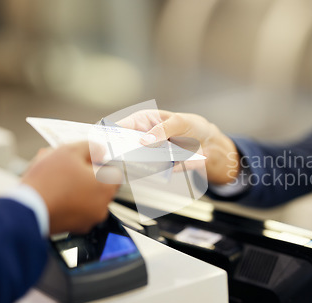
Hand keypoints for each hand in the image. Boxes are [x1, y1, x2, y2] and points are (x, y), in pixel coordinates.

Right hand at [21, 142, 120, 234]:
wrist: (25, 210)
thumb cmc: (47, 181)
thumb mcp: (69, 151)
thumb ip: (90, 147)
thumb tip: (100, 150)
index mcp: (106, 188)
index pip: (115, 173)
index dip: (102, 164)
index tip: (89, 160)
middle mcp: (102, 206)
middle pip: (101, 186)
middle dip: (87, 176)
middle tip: (69, 168)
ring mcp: (89, 219)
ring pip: (87, 198)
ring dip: (76, 189)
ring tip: (56, 179)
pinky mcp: (75, 228)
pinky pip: (76, 210)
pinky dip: (68, 202)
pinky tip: (53, 193)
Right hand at [117, 110, 239, 184]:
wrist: (208, 143)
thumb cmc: (191, 126)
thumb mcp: (179, 123)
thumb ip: (163, 130)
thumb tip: (146, 140)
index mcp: (142, 121)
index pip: (120, 126)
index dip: (109, 134)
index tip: (103, 141)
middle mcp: (142, 138)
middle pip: (122, 147)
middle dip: (116, 153)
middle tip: (110, 158)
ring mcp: (149, 153)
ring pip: (133, 161)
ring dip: (130, 165)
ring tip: (125, 167)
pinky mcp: (158, 166)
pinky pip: (149, 171)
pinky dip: (146, 173)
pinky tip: (142, 173)